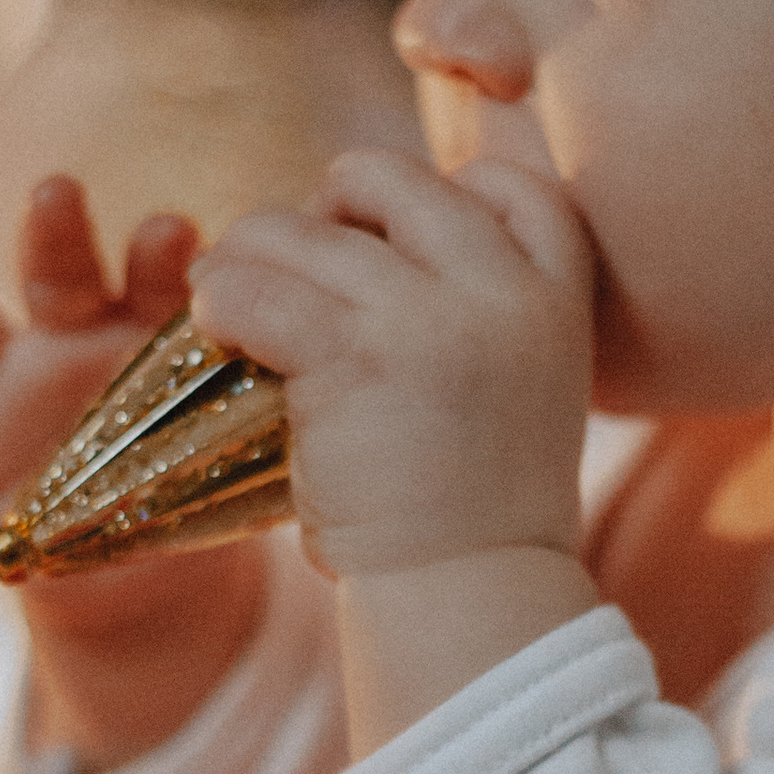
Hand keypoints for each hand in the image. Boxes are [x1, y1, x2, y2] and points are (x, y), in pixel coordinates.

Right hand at [0, 186, 272, 762]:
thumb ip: (292, 406)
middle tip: (60, 191)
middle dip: (55, 231)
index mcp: (145, 328)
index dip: (165, 256)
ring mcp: (5, 396)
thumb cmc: (203, 474)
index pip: (154, 277)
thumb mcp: (253, 439)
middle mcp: (69, 342)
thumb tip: (408, 369)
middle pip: (58, 274)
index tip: (185, 230)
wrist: (150, 564)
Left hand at [188, 150, 594, 581]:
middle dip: (328, 209)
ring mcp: (429, 315)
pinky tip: (215, 326)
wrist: (468, 594)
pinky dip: (219, 298)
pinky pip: (256, 287)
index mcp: (558, 295)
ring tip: (227, 293)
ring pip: (302, 231)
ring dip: (249, 254)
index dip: (440, 193)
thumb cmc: (478, 508)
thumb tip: (372, 240)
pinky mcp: (353, 355)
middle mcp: (503, 288)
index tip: (389, 241)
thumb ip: (482, 312)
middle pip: (391, 179)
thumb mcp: (523, 387)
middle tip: (294, 265)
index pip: (511, 183)